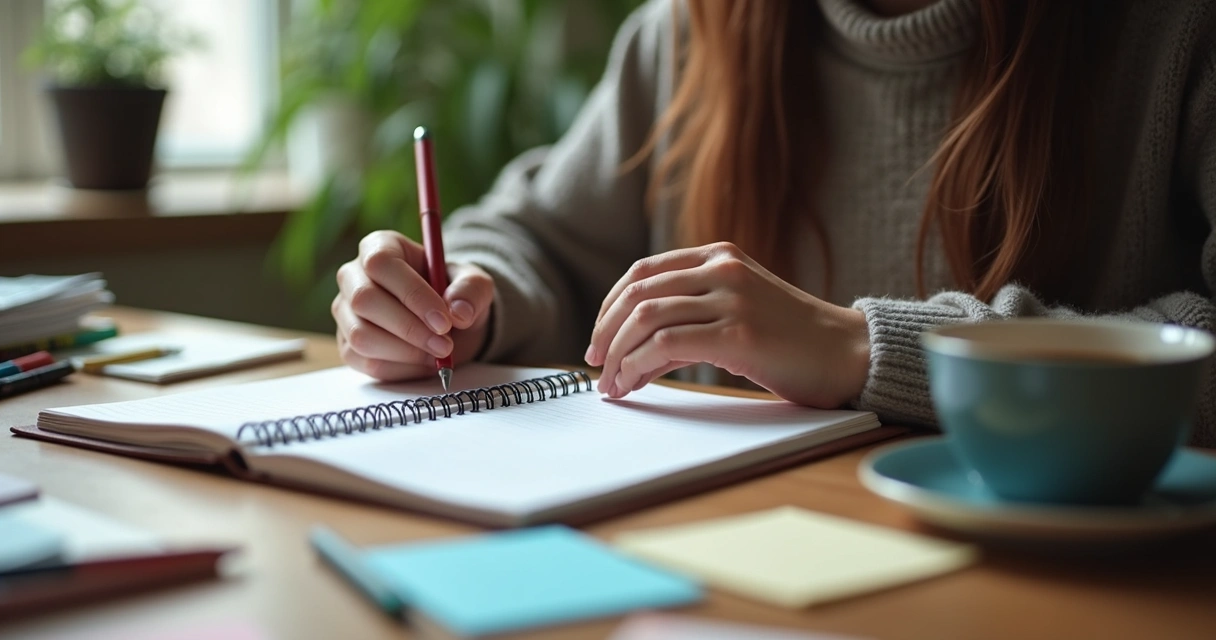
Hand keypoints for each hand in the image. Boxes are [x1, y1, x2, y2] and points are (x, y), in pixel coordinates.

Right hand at [333, 230, 493, 380]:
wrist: (447, 322)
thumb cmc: (454, 294)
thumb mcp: (474, 285)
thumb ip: (471, 290)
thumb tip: (459, 313)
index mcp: (380, 246)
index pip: (381, 264)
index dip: (412, 294)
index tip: (444, 321)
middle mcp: (353, 276)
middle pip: (365, 300)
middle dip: (410, 328)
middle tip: (445, 345)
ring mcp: (346, 311)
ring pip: (361, 336)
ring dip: (406, 352)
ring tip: (438, 353)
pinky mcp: (347, 344)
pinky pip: (365, 362)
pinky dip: (400, 369)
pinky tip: (423, 362)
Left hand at [584, 242, 870, 407]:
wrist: (847, 353)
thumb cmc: (792, 341)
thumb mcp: (737, 311)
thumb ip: (691, 317)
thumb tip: (634, 353)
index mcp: (719, 255)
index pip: (642, 271)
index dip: (610, 306)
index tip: (599, 339)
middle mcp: (722, 268)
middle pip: (637, 293)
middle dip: (606, 332)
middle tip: (595, 363)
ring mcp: (732, 298)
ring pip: (646, 317)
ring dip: (618, 354)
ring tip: (611, 384)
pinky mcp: (739, 333)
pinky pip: (666, 344)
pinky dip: (638, 366)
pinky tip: (633, 384)